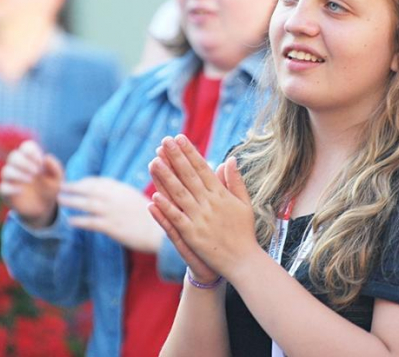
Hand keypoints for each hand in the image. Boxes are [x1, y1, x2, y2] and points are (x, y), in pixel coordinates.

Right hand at [0, 140, 62, 228]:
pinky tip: (22, 191)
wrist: (46, 208)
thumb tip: (46, 157)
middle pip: (13, 156)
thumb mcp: (58, 179)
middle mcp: (19, 168)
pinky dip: (12, 188)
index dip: (32, 152)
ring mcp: (11, 180)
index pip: (26, 147)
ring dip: (19, 173)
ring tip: (31, 179)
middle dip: (25, 162)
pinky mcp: (7, 194)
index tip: (41, 162)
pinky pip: (3, 188)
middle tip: (37, 172)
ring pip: (6, 171)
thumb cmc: (51, 189)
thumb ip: (55, 167)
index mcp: (31, 160)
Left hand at [57, 177, 162, 252]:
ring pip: (87, 204)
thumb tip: (112, 190)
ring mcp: (113, 212)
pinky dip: (80, 221)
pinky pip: (91, 222)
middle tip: (60, 187)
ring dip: (72, 201)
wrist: (158, 233)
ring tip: (60, 200)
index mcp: (123, 189)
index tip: (76, 183)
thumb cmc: (152, 216)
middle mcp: (116, 198)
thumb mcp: (137, 198)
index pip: (99, 181)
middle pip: (89, 190)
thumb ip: (123, 193)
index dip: (85, 181)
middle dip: (74, 187)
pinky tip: (71, 221)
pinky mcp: (112, 227)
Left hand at [148, 135, 259, 278]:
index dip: (190, 153)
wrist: (243, 261)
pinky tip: (155, 196)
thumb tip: (230, 159)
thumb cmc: (244, 231)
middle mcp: (209, 203)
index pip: (202, 168)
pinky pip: (177, 219)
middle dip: (176, 157)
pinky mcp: (192, 235)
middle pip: (189, 176)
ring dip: (166, 177)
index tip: (179, 138)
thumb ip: (235, 181)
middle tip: (164, 141)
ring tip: (154, 161)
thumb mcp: (244, 203)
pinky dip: (166, 208)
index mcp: (221, 194)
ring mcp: (200, 219)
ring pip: (179, 194)